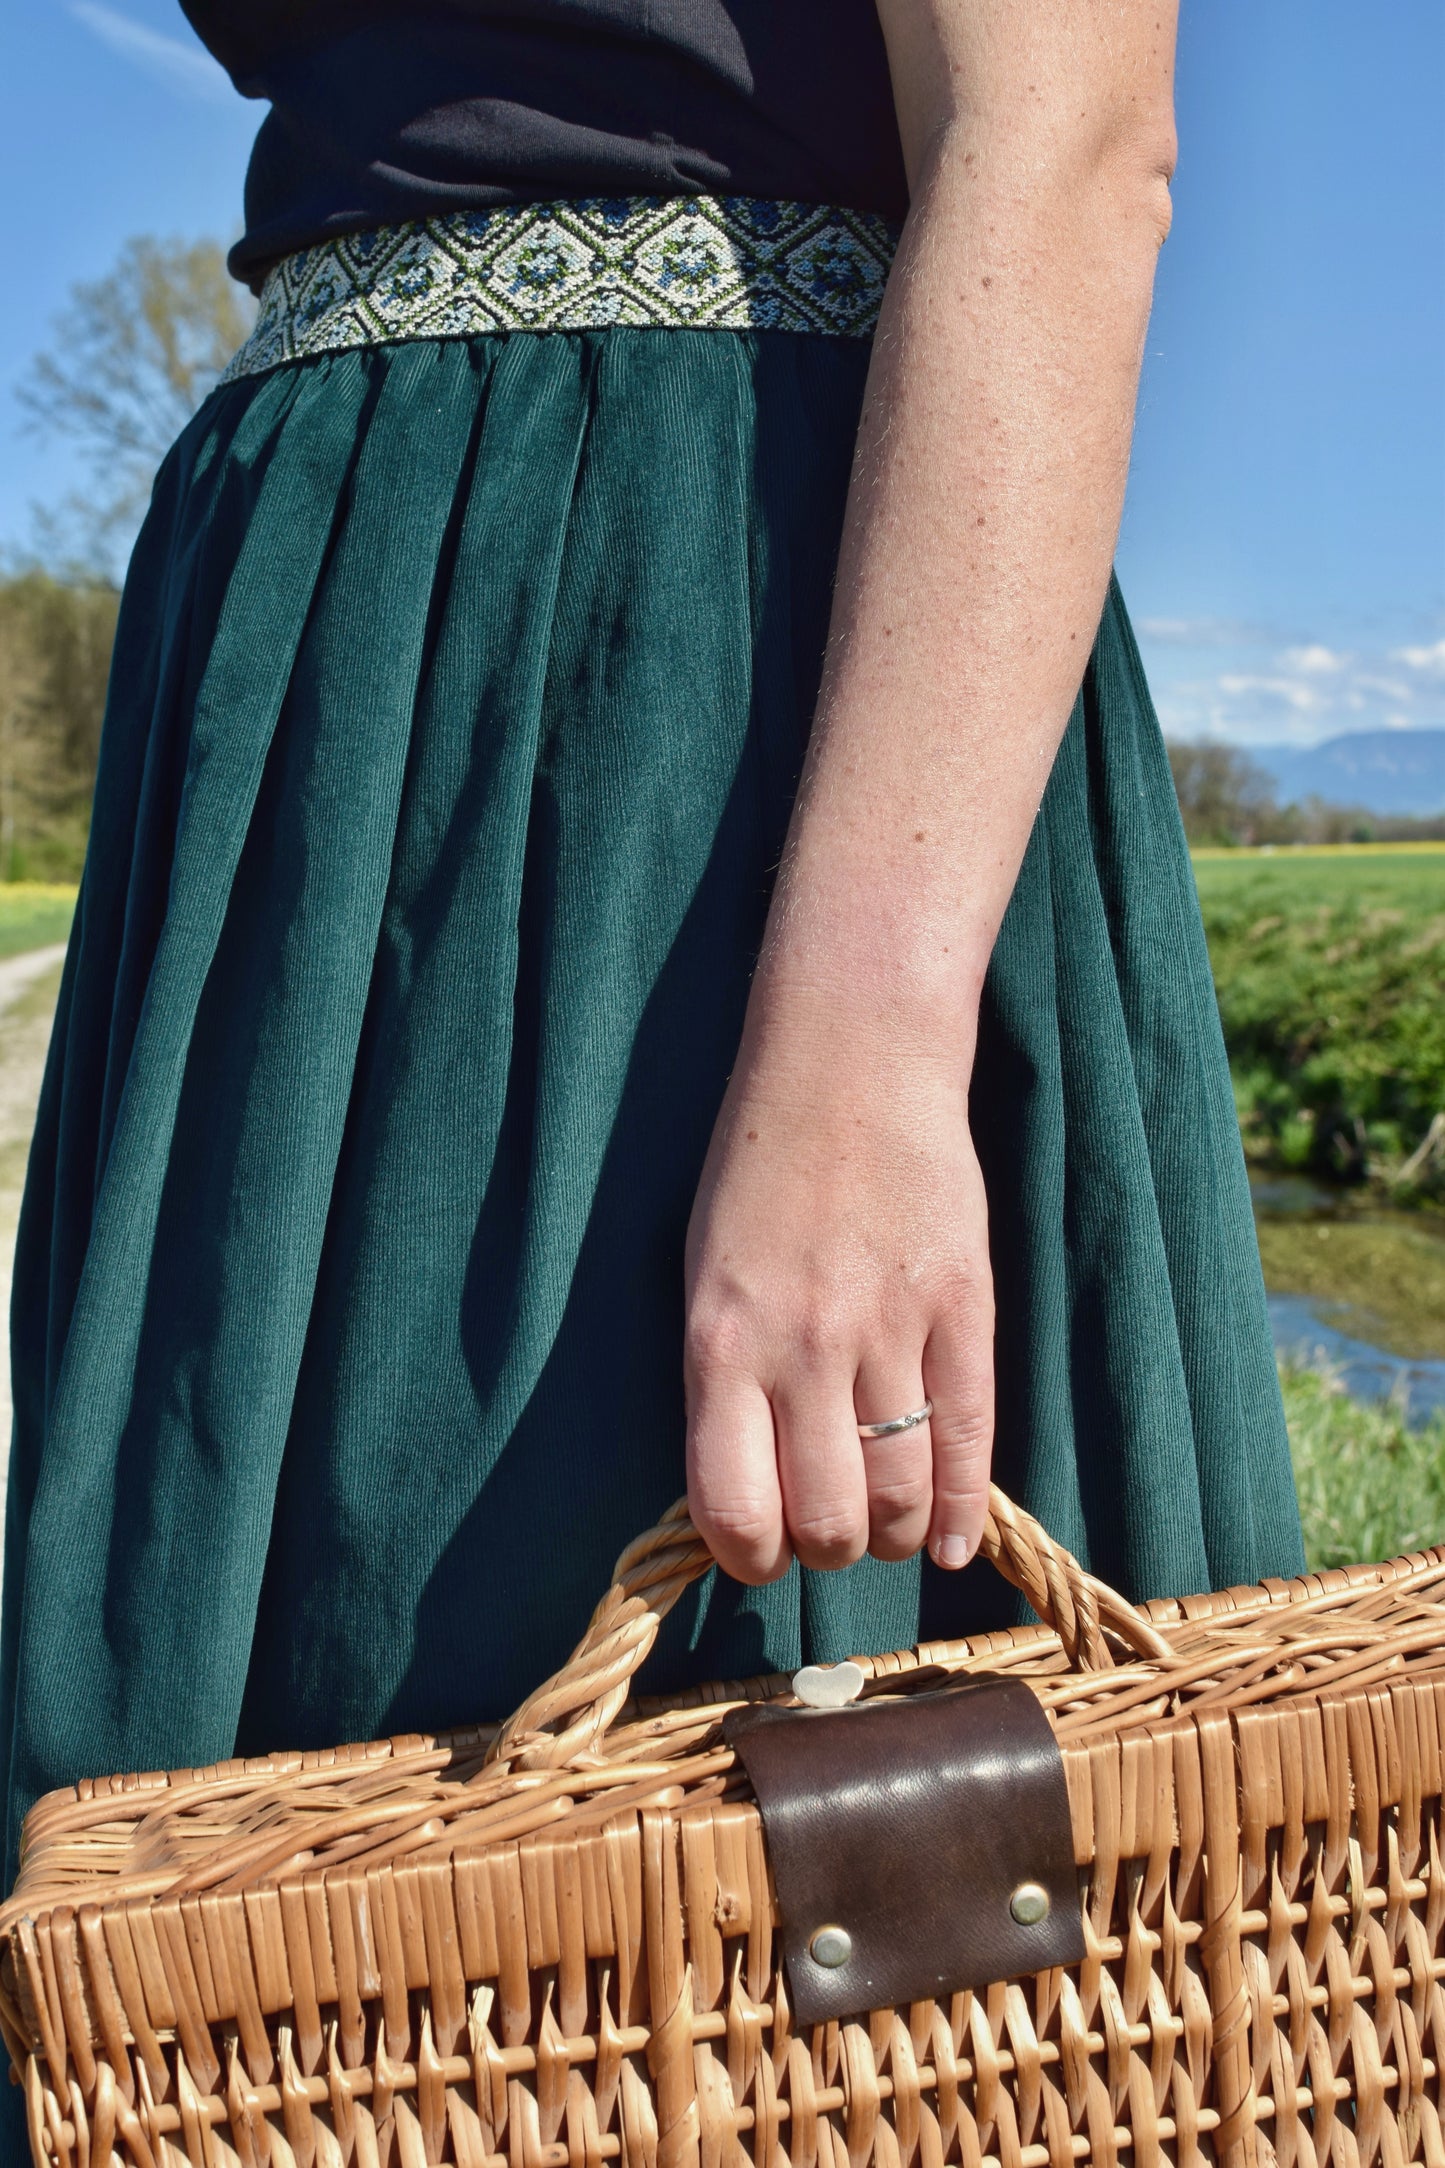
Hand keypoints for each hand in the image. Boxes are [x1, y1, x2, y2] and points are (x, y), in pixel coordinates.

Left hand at [683, 986, 994, 1584]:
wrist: (850, 1063)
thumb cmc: (761, 1170)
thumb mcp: (705, 1275)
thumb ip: (724, 1379)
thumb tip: (750, 1490)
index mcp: (719, 1342)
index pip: (733, 1508)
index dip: (750, 1557)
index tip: (761, 1552)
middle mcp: (801, 1348)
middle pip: (825, 1520)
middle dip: (826, 1548)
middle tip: (830, 1531)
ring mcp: (889, 1330)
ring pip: (901, 1495)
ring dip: (894, 1534)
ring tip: (888, 1525)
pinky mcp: (962, 1310)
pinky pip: (971, 1442)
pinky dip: (965, 1513)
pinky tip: (955, 1544)